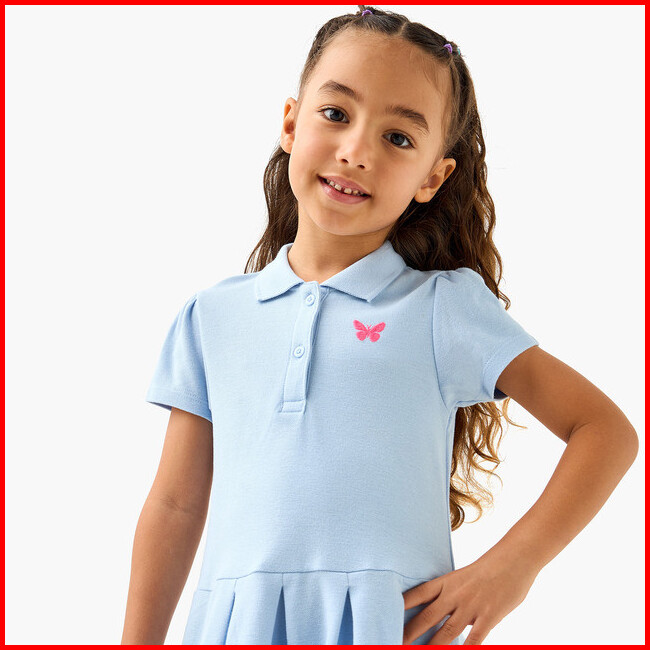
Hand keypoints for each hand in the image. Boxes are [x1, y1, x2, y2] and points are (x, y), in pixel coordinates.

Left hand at [402, 555, 537, 644]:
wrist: (514, 559)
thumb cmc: (490, 568)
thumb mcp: (464, 576)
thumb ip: (452, 593)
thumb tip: (443, 611)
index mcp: (446, 582)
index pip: (417, 594)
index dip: (402, 606)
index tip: (386, 613)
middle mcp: (454, 595)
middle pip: (426, 617)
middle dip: (410, 633)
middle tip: (395, 641)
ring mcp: (470, 607)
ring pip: (445, 633)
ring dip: (430, 647)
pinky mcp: (488, 618)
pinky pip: (473, 640)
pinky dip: (464, 649)